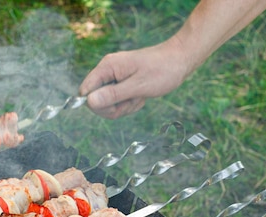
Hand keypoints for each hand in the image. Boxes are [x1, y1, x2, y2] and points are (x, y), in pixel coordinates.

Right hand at [79, 36, 193, 118]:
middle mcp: (107, 71)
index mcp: (107, 67)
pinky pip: (117, 101)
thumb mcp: (138, 86)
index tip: (117, 103)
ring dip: (124, 106)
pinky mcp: (121, 83)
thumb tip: (89, 102)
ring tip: (139, 96)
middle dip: (114, 107)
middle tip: (132, 100)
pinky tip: (140, 96)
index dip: (97, 103)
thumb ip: (113, 94)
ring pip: (107, 104)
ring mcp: (114, 77)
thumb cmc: (162, 70)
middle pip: (95, 100)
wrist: (180, 60)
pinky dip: (129, 104)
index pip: (85, 91)